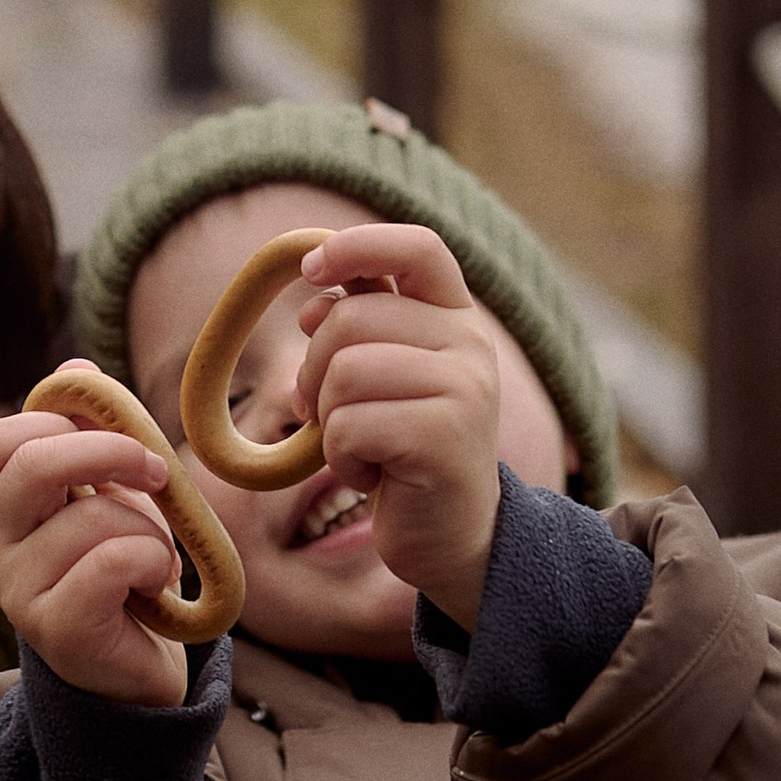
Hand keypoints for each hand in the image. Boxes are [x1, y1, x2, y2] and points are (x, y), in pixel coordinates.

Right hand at [0, 408, 187, 707]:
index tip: (119, 433)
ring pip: (90, 515)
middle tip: (159, 471)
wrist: (138, 673)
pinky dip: (152, 564)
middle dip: (108, 451)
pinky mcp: (53, 628)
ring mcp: (17, 589)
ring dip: (149, 530)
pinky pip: (112, 562)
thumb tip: (78, 366)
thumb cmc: (126, 574)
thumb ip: (94, 437)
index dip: (57, 420)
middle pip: (29, 462)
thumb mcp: (113, 495)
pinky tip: (154, 587)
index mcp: (5, 506)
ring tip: (156, 559)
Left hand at [293, 224, 503, 631]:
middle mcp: (469, 343)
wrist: (452, 535)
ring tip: (364, 448)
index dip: (357, 245)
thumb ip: (355, 329)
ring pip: (342, 373)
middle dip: (316, 371)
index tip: (311, 270)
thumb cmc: (402, 449)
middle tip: (339, 414)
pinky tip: (373, 476)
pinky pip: (348, 426)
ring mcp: (464, 389)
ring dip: (329, 421)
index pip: (418, 247)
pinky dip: (341, 459)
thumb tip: (314, 304)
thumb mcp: (381, 377)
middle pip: (349, 319)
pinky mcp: (444, 437)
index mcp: (455, 316)